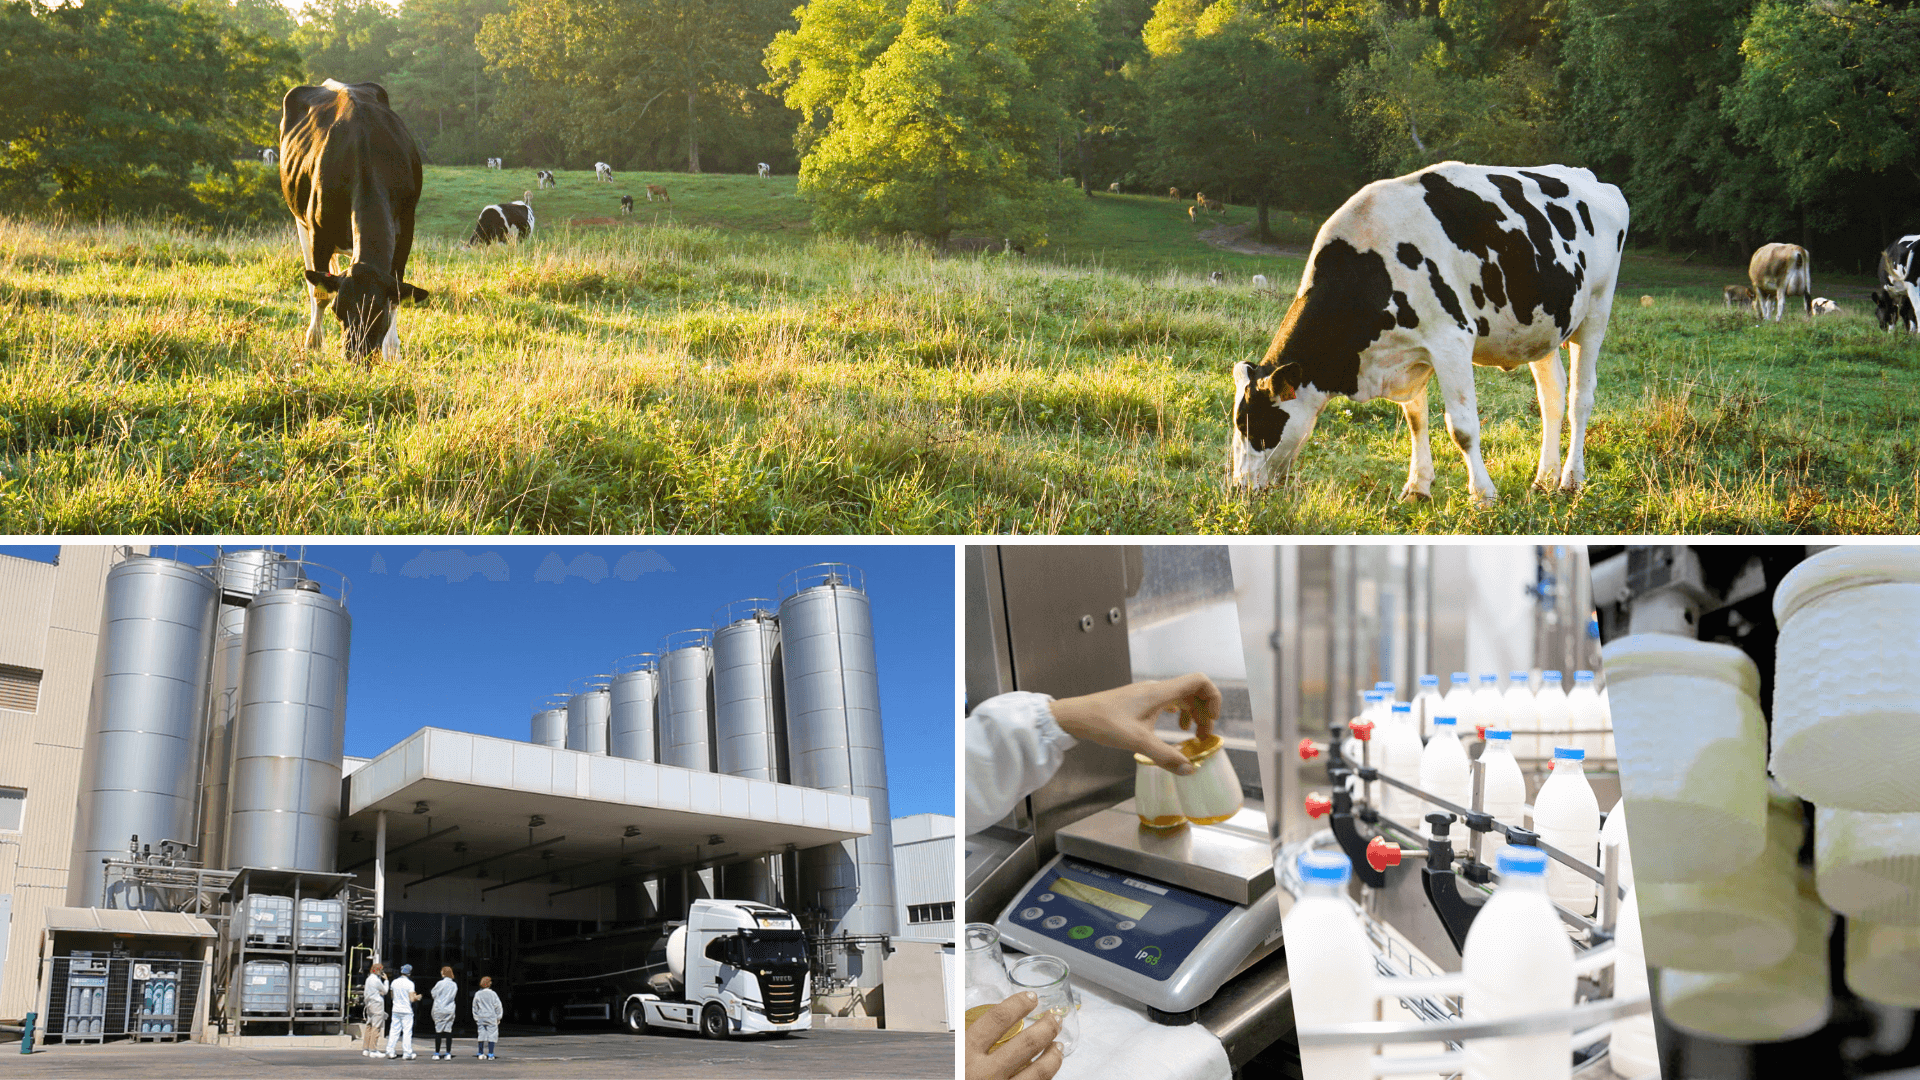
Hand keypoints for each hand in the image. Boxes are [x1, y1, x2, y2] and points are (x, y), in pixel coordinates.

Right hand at [966, 992, 1063, 1079]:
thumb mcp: (947, 1060)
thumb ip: (965, 1044)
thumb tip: (985, 1027)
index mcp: (965, 1054)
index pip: (997, 1020)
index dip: (1017, 1004)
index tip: (1030, 997)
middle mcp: (985, 1073)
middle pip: (1026, 1043)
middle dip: (1046, 1027)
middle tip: (1054, 1019)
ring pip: (1038, 1072)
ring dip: (1053, 1056)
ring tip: (1058, 1046)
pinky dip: (1046, 1077)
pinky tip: (1048, 1072)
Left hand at [1049, 673, 1220, 773]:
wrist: (1076, 716)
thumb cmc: (1104, 723)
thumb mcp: (1137, 742)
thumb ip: (1165, 756)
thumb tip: (1189, 769)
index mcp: (1159, 693)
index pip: (1199, 681)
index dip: (1213, 698)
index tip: (1211, 722)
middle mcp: (1156, 689)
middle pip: (1193, 690)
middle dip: (1204, 711)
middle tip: (1203, 736)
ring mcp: (1147, 694)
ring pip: (1181, 697)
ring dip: (1192, 713)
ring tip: (1192, 735)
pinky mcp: (1139, 701)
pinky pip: (1167, 702)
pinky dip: (1177, 713)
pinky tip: (1172, 729)